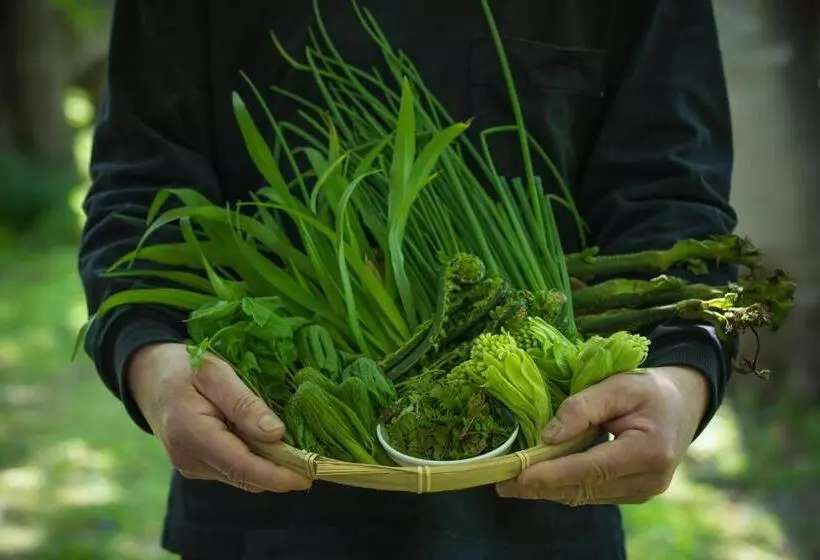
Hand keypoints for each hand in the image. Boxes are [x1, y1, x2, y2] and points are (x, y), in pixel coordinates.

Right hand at [128, 342, 311, 492]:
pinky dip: (255, 462)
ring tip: (301, 452)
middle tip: (317, 463)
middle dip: (281, 473)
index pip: (242, 466)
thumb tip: (276, 434)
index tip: (309, 476)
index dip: (277, 475)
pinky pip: (232, 469)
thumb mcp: (215, 372)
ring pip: (240, 475)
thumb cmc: (184, 366)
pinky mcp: (196, 464)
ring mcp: (191, 465)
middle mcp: (189, 459)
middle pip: (244, 476)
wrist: (148, 374)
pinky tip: (273, 446)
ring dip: (270, 467)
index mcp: (192, 434)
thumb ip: (244, 403)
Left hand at [496, 366, 708, 504]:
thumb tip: (547, 435)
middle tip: (502, 484)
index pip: (591, 469)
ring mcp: (642, 492)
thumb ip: (583, 406)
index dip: (552, 474)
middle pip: (584, 488)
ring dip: (548, 490)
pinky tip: (539, 480)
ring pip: (585, 495)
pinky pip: (592, 492)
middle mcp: (649, 480)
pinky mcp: (633, 493)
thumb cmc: (650, 389)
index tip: (518, 477)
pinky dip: (564, 486)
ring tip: (512, 484)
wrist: (682, 404)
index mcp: (650, 452)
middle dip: (541, 487)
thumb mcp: (619, 384)